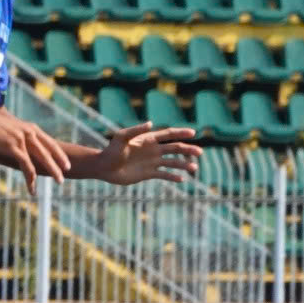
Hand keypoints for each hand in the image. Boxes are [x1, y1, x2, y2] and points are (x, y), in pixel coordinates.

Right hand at [0, 110, 72, 180]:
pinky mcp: (14, 147)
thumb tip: (20, 146)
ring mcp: (23, 140)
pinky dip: (31, 178)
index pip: (50, 143)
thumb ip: (19, 135)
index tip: (66, 164)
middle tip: (63, 178)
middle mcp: (30, 133)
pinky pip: (26, 166)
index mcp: (31, 128)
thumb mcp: (11, 128)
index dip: (59, 154)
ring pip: (42, 159)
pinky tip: (32, 187)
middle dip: (58, 166)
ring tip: (58, 182)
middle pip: (49, 152)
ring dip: (52, 171)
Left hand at [88, 121, 202, 186]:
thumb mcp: (121, 138)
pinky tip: (181, 179)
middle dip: (188, 150)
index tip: (193, 132)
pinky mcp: (148, 174)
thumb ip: (136, 130)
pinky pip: (164, 175)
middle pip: (175, 148)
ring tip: (193, 168)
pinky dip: (173, 177)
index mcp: (148, 140)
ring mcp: (152, 162)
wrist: (104, 168)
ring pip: (172, 162)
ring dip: (184, 165)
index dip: (180, 132)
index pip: (168, 134)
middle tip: (200, 153)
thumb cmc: (111, 151)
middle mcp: (153, 150)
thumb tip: (150, 122)